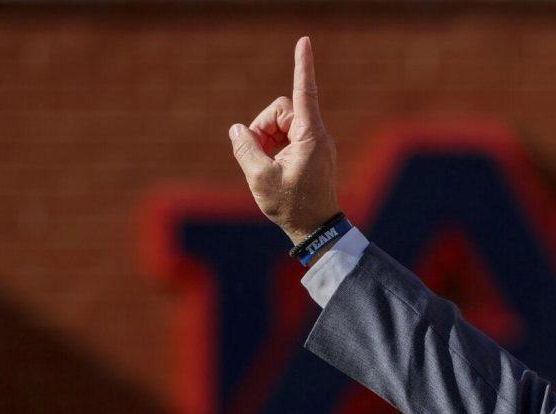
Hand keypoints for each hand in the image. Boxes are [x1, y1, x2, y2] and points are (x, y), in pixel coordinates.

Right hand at [229, 37, 338, 243]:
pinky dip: (273, 148)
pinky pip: (286, 138)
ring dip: (266, 139)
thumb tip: (238, 129)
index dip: (302, 65)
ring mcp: (315, 144)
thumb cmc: (292, 206)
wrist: (316, 230)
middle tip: (255, 153)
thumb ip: (245, 147)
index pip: (304, 92)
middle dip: (263, 126)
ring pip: (281, 124)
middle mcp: (317, 135)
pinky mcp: (311, 153)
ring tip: (263, 166)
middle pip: (282, 110)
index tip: (304, 41)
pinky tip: (269, 169)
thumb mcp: (259, 177)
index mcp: (311, 136)